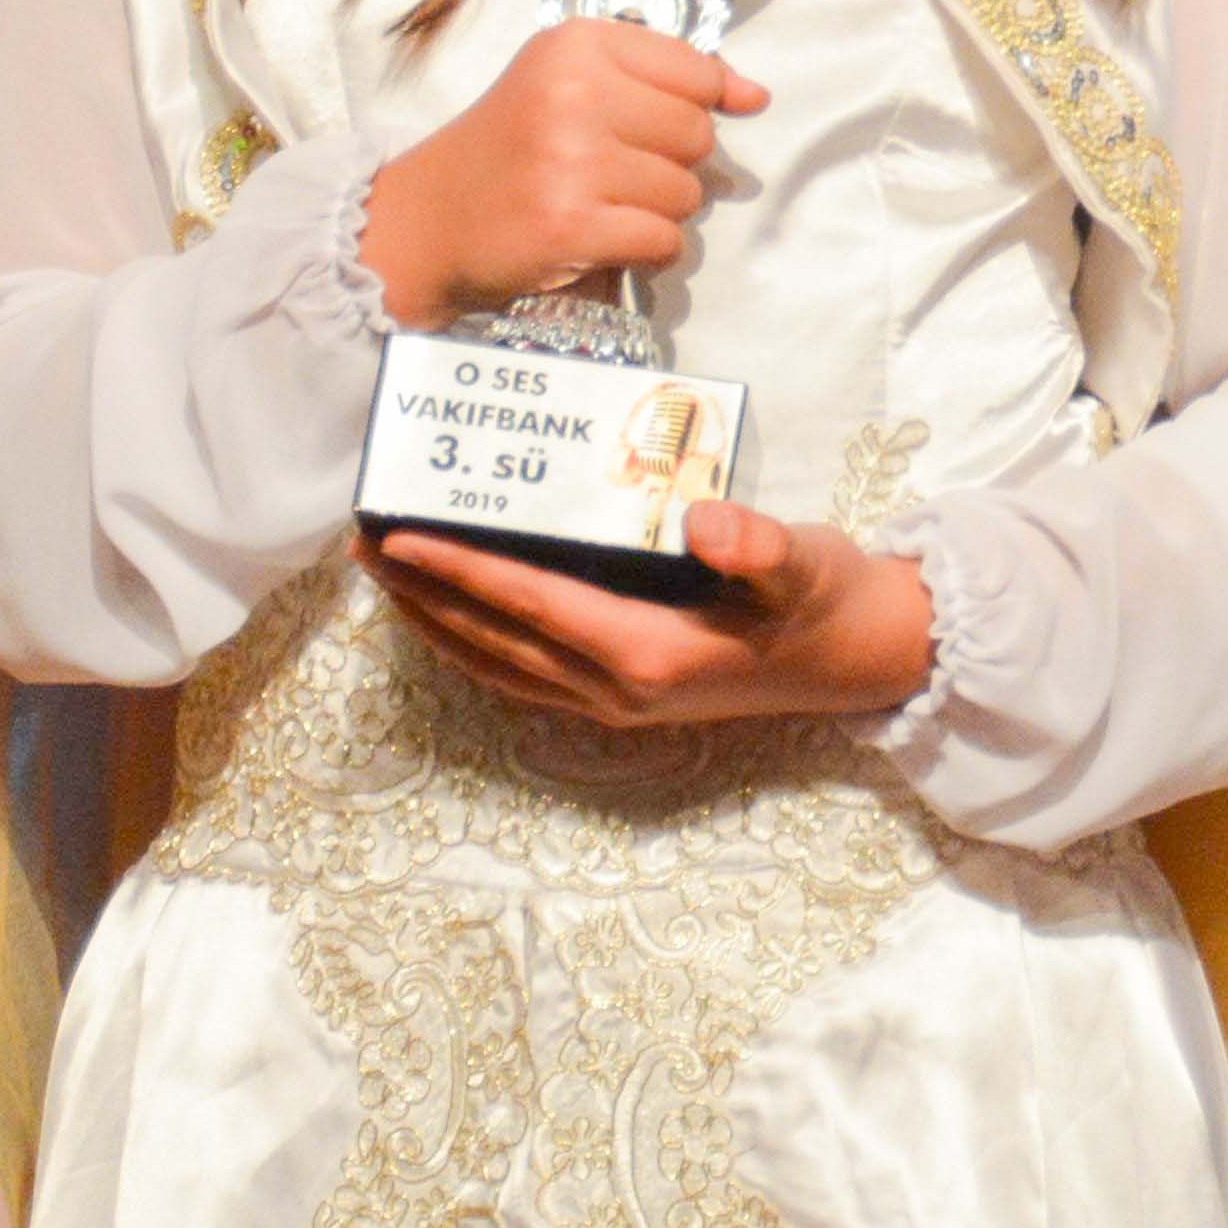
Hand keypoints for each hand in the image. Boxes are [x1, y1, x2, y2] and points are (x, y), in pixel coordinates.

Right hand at [360, 19, 762, 328]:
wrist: (427, 219)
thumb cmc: (511, 146)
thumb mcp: (572, 83)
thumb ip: (667, 79)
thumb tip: (756, 96)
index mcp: (577, 44)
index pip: (696, 71)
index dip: (694, 106)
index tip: (653, 127)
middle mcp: (574, 93)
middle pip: (697, 135)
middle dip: (672, 164)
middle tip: (614, 173)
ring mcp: (571, 161)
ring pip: (686, 193)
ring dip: (658, 211)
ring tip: (602, 205)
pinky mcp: (570, 224)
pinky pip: (664, 240)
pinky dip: (647, 251)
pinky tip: (603, 239)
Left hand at [364, 496, 934, 728]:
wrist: (864, 659)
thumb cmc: (829, 599)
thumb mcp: (805, 562)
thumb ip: (758, 545)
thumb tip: (705, 520)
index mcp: (649, 653)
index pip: (529, 604)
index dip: (459, 570)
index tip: (399, 537)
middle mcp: (618, 691)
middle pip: (494, 642)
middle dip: (423, 597)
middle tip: (364, 547)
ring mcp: (617, 708)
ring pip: (499, 668)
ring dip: (437, 628)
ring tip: (389, 583)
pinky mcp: (624, 705)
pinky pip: (524, 681)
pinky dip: (475, 651)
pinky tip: (456, 626)